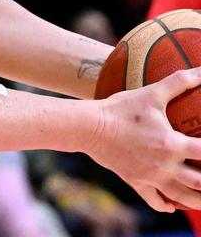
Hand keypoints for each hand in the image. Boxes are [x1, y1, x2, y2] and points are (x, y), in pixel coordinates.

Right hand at [88, 68, 200, 211]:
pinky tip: (172, 207)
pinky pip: (155, 200)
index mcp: (172, 144)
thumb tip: (199, 71)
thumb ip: (177, 83)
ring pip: (181, 197)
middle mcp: (165, 165)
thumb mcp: (150, 94)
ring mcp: (151, 176)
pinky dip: (166, 206)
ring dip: (197, 201)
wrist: (89, 126)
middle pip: (199, 183)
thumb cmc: (121, 109)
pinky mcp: (136, 182)